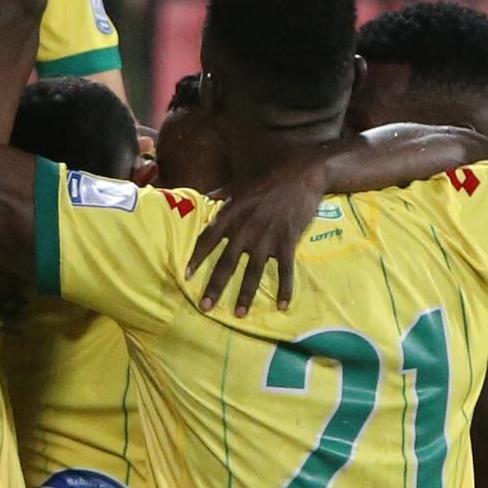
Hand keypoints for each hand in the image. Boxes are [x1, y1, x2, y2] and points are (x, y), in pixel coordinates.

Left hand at [187, 154, 329, 316]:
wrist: (301, 174)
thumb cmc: (268, 177)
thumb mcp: (239, 183)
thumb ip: (220, 195)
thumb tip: (204, 199)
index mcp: (230, 214)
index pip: (207, 240)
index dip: (196, 258)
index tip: (186, 275)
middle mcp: (245, 229)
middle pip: (226, 263)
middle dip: (215, 286)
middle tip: (205, 306)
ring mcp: (266, 237)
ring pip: (252, 272)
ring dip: (245, 295)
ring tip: (239, 313)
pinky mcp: (287, 241)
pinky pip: (285, 270)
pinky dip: (284, 289)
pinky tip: (282, 305)